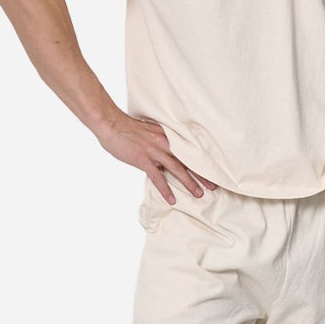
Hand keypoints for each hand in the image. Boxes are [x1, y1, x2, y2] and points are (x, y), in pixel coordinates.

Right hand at [92, 110, 216, 202]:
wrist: (111, 124)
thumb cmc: (126, 127)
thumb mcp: (149, 131)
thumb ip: (158, 141)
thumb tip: (162, 152)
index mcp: (167, 135)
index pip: (188, 149)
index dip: (200, 160)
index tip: (211, 169)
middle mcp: (165, 143)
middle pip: (188, 160)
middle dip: (202, 174)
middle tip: (214, 186)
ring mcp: (155, 151)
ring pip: (177, 169)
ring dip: (189, 183)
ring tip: (199, 194)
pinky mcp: (144, 160)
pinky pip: (158, 177)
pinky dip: (165, 189)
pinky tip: (172, 199)